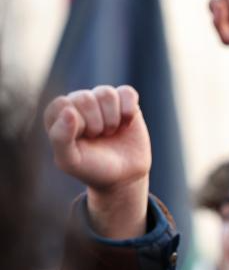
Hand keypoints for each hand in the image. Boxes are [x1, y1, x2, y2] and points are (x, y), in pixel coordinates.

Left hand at [43, 86, 150, 238]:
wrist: (124, 177)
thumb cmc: (93, 168)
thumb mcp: (70, 161)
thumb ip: (60, 138)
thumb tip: (68, 110)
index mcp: (58, 115)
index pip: (63, 105)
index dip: (76, 125)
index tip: (82, 140)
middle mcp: (78, 103)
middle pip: (85, 98)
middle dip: (96, 124)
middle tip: (98, 138)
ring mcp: (102, 101)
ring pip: (106, 93)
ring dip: (112, 119)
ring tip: (110, 132)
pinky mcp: (125, 102)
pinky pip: (127, 92)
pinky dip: (129, 109)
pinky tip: (127, 124)